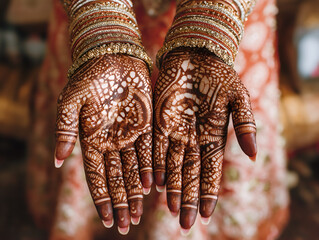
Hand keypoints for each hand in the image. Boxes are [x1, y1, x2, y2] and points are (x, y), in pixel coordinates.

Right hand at [54, 54, 152, 233]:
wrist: (113, 57)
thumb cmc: (89, 77)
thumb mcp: (71, 102)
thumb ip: (65, 131)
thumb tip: (56, 161)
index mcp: (92, 140)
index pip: (97, 176)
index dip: (102, 198)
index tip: (108, 219)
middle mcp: (112, 142)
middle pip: (117, 179)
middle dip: (121, 202)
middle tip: (126, 225)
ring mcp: (130, 135)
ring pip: (133, 170)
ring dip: (135, 192)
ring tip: (138, 213)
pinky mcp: (147, 125)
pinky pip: (149, 152)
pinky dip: (149, 169)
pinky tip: (151, 186)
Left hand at [153, 47, 256, 229]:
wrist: (195, 56)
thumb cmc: (219, 75)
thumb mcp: (238, 98)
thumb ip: (245, 126)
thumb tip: (254, 156)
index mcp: (213, 136)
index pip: (211, 171)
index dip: (209, 193)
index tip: (206, 214)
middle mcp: (193, 139)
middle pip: (190, 174)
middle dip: (188, 198)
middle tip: (185, 223)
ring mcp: (175, 132)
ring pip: (172, 166)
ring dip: (172, 188)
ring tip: (171, 210)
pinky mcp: (158, 122)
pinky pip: (156, 149)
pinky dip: (155, 166)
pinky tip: (154, 184)